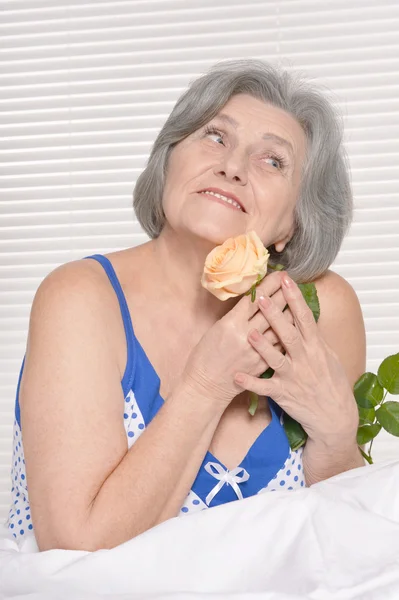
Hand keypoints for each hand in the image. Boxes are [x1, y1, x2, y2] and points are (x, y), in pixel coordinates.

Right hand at [181, 271, 293, 408]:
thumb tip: (252, 300)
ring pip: (279, 327)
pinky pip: (279, 346)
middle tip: (292, 281)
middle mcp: (246, 335)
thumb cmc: (205, 356)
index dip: (269, 284)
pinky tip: (295, 327)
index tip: (279, 274)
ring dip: (290, 312)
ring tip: (298, 301)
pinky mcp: (262, 364)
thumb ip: (235, 315)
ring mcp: (256, 351)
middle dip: (283, 293)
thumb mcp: (216, 329)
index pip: (254, 298)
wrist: (206, 386)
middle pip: (270, 310)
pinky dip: (287, 335)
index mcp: (231, 323)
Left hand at [234, 273, 358, 446]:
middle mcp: (304, 359)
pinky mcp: (283, 393)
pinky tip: (237, 376)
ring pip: (275, 359)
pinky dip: (250, 382)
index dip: (295, 298)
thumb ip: (314, 337)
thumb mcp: (328, 356)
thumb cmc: (331, 383)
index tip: (286, 280)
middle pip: (288, 334)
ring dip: (262, 346)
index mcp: (315, 347)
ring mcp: (293, 376)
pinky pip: (264, 387)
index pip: (304, 317)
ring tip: (249, 332)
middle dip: (275, 315)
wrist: (334, 416)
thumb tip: (304, 315)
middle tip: (262, 297)